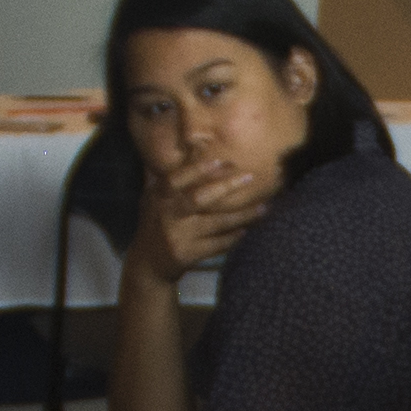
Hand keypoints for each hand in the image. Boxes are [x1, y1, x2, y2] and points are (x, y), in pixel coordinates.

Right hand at [131, 160, 272, 286]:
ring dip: (241, 215)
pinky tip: (247, 230)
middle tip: (250, 177)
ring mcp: (177, 235)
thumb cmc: (156, 224)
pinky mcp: (187, 254)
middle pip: (199, 198)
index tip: (223, 161)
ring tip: (263, 207)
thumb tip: (189, 146)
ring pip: (215, 222)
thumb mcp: (154, 200)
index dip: (199, 169)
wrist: (147, 264)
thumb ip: (170, 178)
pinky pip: (216, 244)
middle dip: (227, 186)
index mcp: (159, 197)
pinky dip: (233, 237)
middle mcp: (167, 214)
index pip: (178, 178)